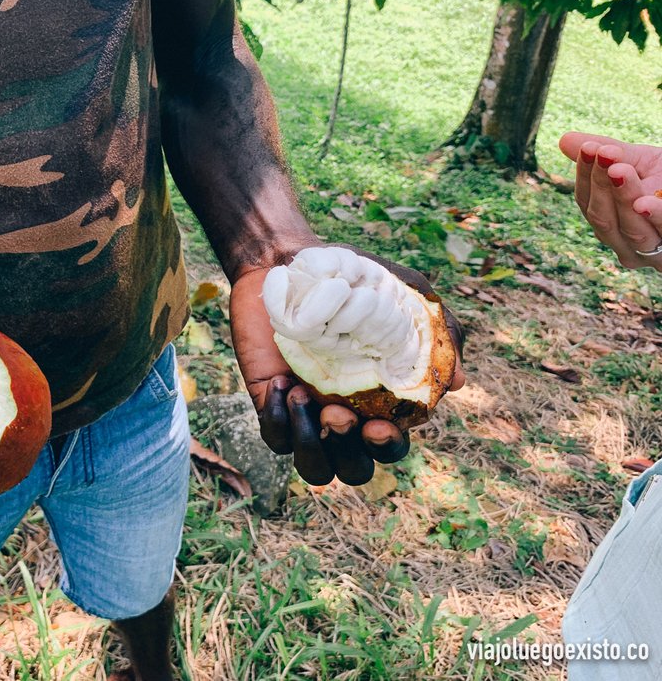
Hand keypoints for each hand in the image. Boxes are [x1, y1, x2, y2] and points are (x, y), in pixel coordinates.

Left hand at [230, 245, 464, 486]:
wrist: (295, 260)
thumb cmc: (357, 280)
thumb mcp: (408, 296)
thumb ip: (441, 335)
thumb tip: (457, 383)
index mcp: (380, 401)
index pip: (391, 446)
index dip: (387, 447)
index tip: (376, 425)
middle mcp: (345, 414)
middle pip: (356, 469)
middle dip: (350, 452)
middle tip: (339, 413)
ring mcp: (306, 412)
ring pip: (314, 468)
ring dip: (311, 445)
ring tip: (304, 397)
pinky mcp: (271, 402)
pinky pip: (275, 439)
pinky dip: (278, 420)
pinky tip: (281, 384)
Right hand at [559, 132, 661, 271]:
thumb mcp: (640, 163)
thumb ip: (607, 153)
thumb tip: (563, 139)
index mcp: (608, 222)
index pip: (586, 201)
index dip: (584, 175)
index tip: (589, 148)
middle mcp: (623, 242)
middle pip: (601, 218)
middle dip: (600, 184)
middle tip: (604, 153)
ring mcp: (650, 251)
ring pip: (630, 230)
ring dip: (623, 198)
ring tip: (619, 169)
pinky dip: (654, 217)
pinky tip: (644, 203)